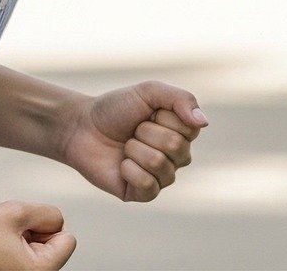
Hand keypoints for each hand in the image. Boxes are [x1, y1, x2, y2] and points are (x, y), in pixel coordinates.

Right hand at [0, 202, 74, 269]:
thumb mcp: (17, 211)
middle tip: (5, 234)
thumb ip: (47, 214)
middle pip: (50, 251)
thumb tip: (56, 223)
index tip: (23, 227)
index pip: (67, 240)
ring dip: (19, 245)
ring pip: (31, 258)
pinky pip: (14, 266)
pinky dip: (6, 257)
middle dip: (33, 236)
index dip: (46, 225)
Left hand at [60, 81, 206, 201]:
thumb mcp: (149, 92)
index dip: (163, 117)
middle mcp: (177, 156)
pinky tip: (122, 165)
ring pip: (160, 165)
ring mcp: (162, 176)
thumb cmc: (117, 108)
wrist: (83, 128)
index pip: (189, 128)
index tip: (147, 112)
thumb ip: (181, 100)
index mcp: (183, 131)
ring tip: (126, 146)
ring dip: (135, 149)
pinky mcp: (143, 194)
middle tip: (133, 130)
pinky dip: (130, 170)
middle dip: (146, 132)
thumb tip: (203, 123)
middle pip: (176, 147)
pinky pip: (148, 186)